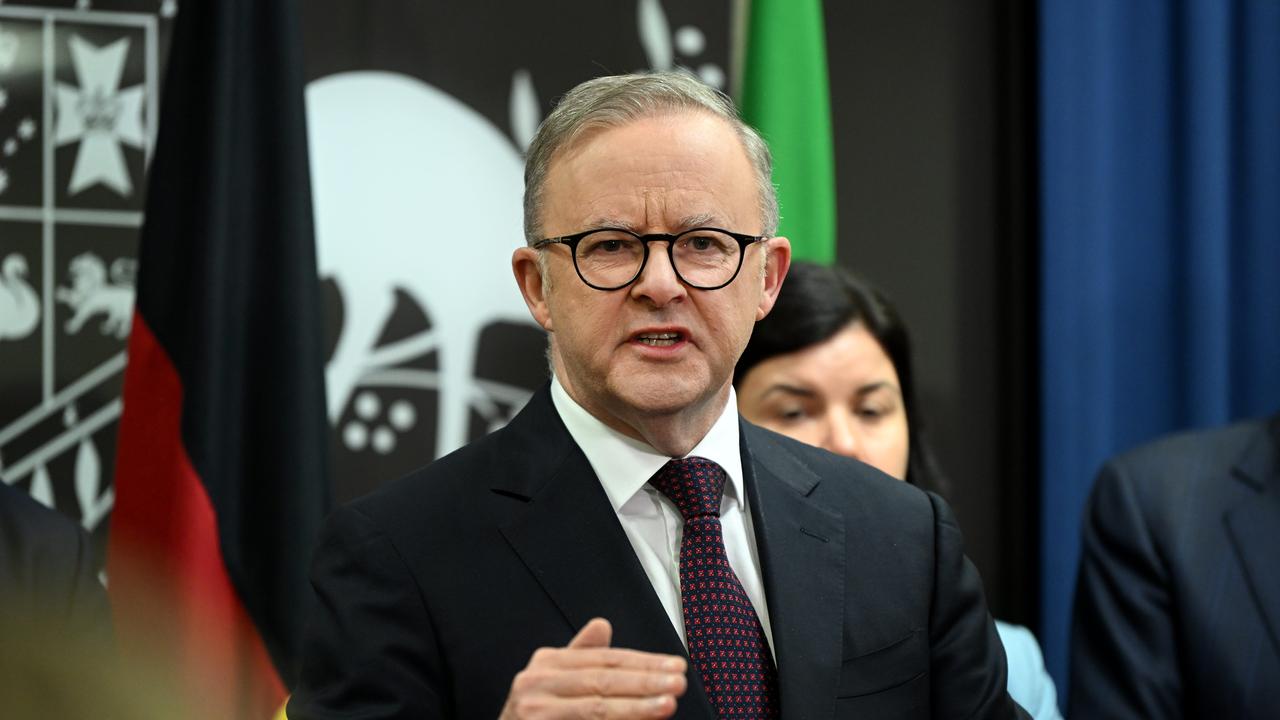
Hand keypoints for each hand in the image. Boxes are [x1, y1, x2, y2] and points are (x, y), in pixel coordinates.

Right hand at [499, 618, 687, 718]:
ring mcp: (535, 713)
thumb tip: (603, 626)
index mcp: (546, 662)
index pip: (605, 659)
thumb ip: (580, 655)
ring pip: (597, 709)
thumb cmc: (537, 714)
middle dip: (646, 682)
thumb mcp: (553, 678)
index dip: (643, 662)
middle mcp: (536, 684)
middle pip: (603, 681)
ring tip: (667, 705)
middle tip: (679, 683)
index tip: (676, 666)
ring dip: (637, 707)